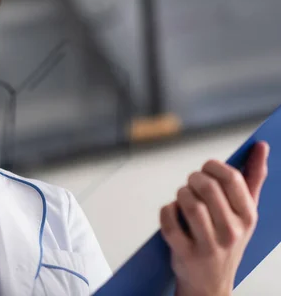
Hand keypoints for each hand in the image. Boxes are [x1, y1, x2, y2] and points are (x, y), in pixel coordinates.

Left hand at [159, 141, 269, 295]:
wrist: (211, 284)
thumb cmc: (227, 239)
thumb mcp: (245, 213)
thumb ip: (254, 178)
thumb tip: (261, 146)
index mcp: (248, 217)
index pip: (232, 178)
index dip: (214, 166)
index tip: (207, 168)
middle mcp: (231, 232)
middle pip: (206, 187)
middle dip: (194, 178)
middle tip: (192, 182)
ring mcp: (208, 244)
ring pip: (188, 202)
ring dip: (181, 193)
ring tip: (183, 197)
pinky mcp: (184, 253)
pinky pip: (169, 220)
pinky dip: (167, 210)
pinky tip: (172, 212)